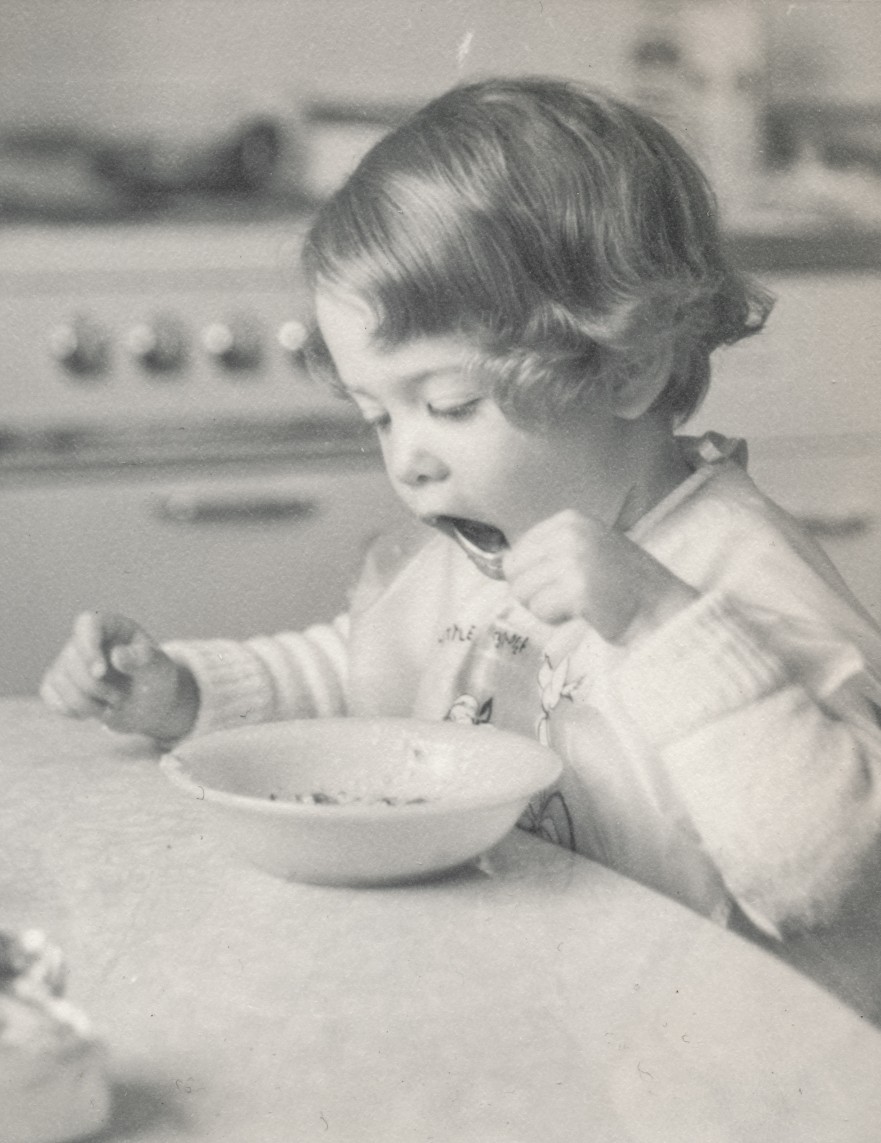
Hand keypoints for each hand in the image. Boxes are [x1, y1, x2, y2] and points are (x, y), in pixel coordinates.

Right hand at [39, 611, 198, 740]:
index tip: (100, 672)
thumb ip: (142, 660)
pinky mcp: (60, 683)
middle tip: (121, 698)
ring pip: (58, 679)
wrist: (150, 705)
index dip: (88, 647)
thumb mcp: (159, 669)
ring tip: (111, 707)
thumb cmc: (156, 679)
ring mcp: (70, 661)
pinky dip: (70, 709)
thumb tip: (116, 656)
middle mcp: (87, 640)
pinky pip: (50, 694)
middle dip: (95, 687)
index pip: (87, 624)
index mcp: (112, 627)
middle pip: (71, 658)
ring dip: (85, 703)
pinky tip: (91, 712)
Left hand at [502, 509, 697, 643]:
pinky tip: (584, 612)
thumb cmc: (619, 585)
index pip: (516, 551)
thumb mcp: (584, 549)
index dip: (531, 576)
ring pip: (523, 593)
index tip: (560, 582)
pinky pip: (541, 610)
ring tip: (578, 603)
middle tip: (565, 597)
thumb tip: (505, 565)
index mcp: (568, 520)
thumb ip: (548, 551)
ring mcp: (574, 558)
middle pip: (513, 572)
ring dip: (546, 607)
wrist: (658, 607)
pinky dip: (556, 619)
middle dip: (533, 592)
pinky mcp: (578, 587)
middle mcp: (569, 533)